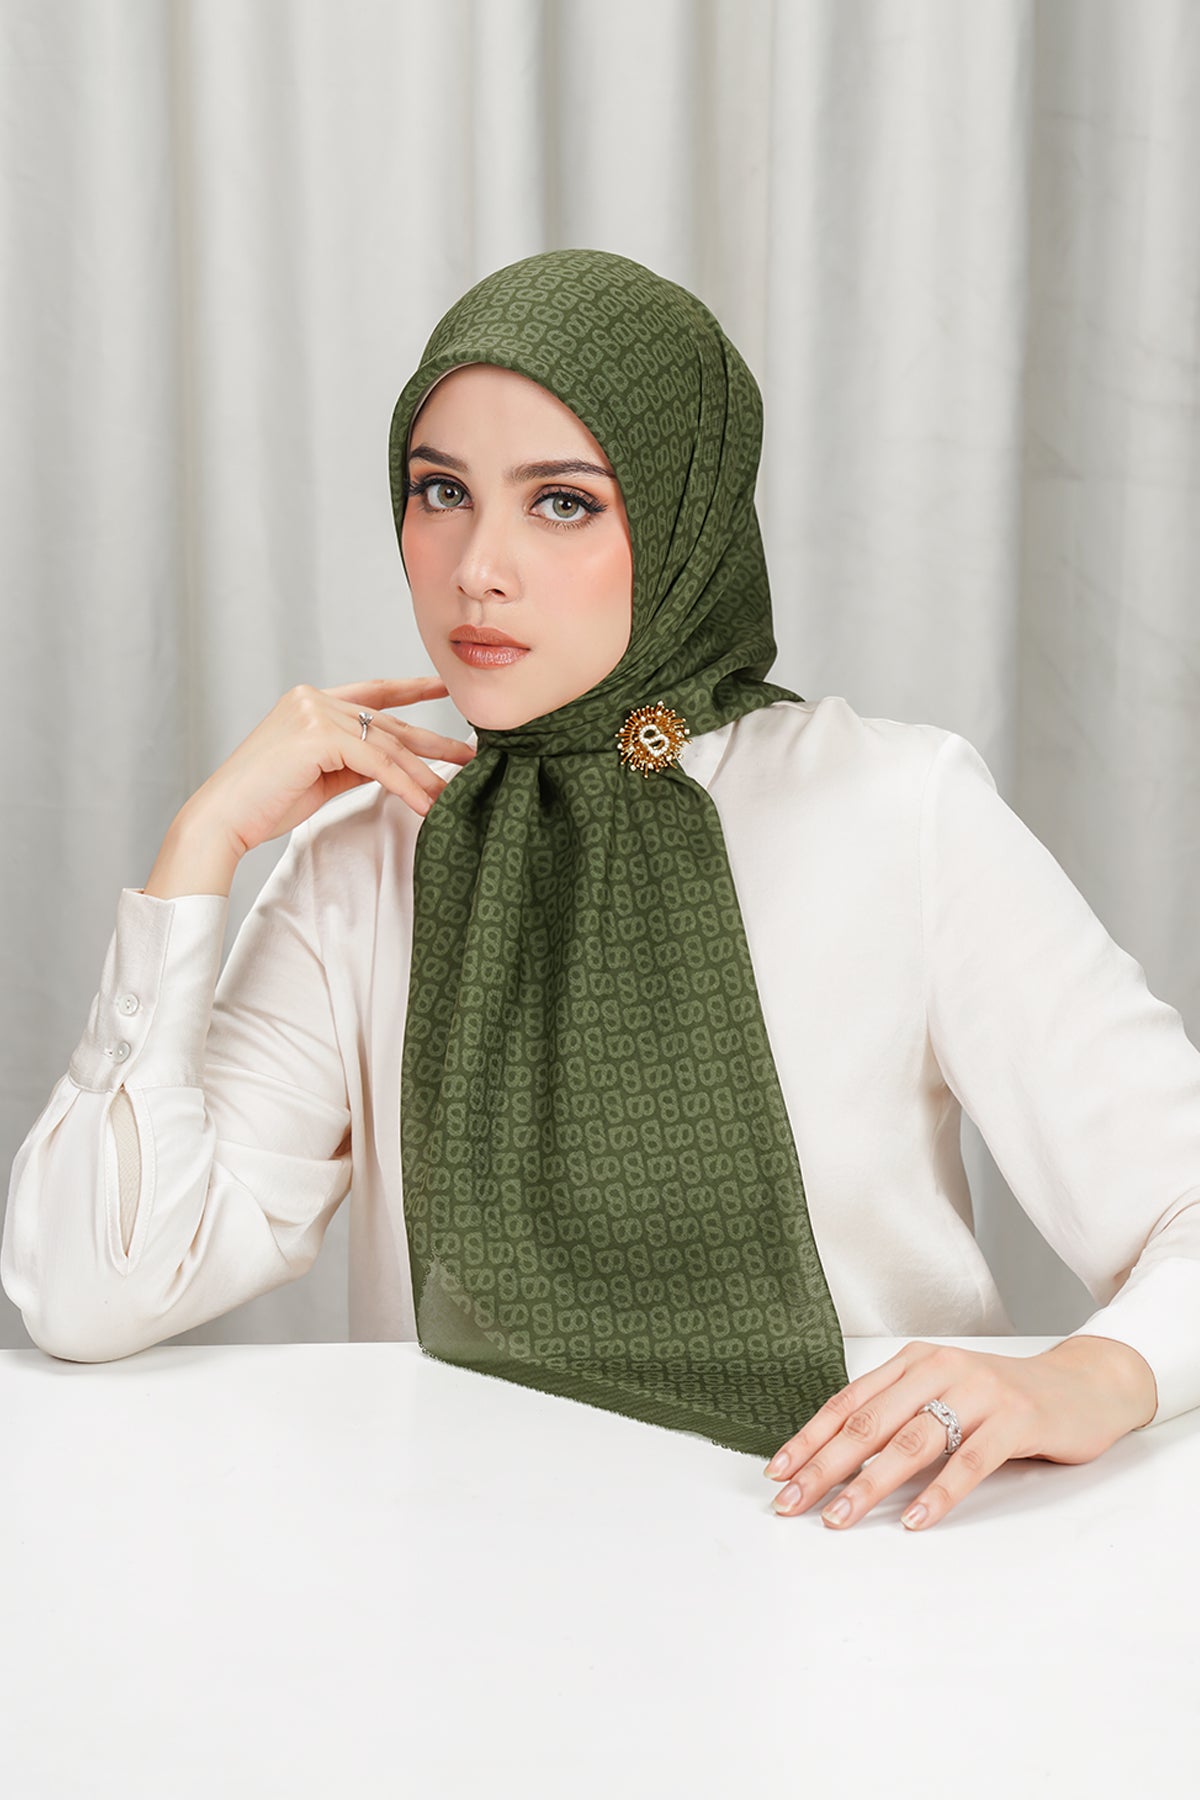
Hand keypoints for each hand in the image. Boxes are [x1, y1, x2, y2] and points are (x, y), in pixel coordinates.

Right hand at [187, 676, 475, 859]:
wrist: (224, 819)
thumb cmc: (265, 802)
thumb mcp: (321, 775)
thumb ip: (355, 761)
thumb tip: (393, 766)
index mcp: (311, 702)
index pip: (373, 692)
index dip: (412, 689)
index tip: (445, 687)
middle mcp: (313, 699)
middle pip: (387, 722)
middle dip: (431, 741)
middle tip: (469, 752)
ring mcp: (313, 713)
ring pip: (386, 744)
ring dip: (423, 773)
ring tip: (451, 792)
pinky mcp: (317, 736)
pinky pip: (376, 762)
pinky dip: (404, 785)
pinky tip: (424, 803)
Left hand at [762, 1334, 1157, 1531]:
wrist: (1081, 1385)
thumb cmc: (1002, 1398)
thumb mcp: (943, 1395)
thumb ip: (899, 1415)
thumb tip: (835, 1459)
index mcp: (914, 1362)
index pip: (849, 1403)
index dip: (809, 1438)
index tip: (777, 1473)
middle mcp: (940, 1369)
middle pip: (869, 1423)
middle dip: (824, 1466)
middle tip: (792, 1503)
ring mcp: (979, 1392)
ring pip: (911, 1442)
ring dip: (869, 1484)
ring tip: (839, 1518)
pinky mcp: (1015, 1420)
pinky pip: (969, 1461)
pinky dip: (938, 1493)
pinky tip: (913, 1520)